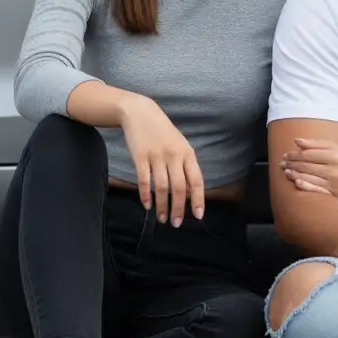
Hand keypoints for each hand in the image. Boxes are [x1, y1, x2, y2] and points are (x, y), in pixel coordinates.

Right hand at [118, 94, 203, 225]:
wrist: (140, 113)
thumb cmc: (163, 132)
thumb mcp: (180, 145)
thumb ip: (185, 166)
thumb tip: (188, 192)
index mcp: (187, 153)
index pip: (196, 180)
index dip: (198, 200)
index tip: (197, 216)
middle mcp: (174, 155)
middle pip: (179, 188)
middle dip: (178, 208)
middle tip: (176, 224)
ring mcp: (156, 156)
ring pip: (162, 187)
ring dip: (162, 206)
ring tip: (162, 218)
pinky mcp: (140, 156)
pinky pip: (145, 180)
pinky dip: (146, 195)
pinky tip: (147, 205)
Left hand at [280, 138, 337, 208]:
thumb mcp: (337, 149)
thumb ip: (317, 144)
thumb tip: (297, 140)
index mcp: (334, 155)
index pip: (308, 154)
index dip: (294, 154)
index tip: (285, 154)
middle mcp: (333, 170)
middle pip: (306, 165)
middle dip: (291, 163)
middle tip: (282, 162)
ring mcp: (333, 184)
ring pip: (308, 177)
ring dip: (294, 173)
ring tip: (285, 171)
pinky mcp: (333, 196)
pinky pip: (315, 190)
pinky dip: (304, 186)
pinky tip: (296, 182)